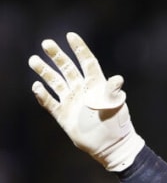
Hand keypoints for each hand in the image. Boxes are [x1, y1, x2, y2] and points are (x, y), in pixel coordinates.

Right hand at [28, 32, 144, 170]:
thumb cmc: (117, 124)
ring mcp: (73, 102)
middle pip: (68, 69)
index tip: (70, 36)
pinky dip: (43, 94)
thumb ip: (112, 92)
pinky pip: (50, 102)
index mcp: (97, 85)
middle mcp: (83, 90)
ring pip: (56, 82)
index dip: (80, 49)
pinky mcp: (64, 115)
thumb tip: (117, 79)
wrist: (111, 146)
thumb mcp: (116, 106)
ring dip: (45, 72)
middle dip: (57, 56)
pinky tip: (36, 86)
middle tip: (46, 43)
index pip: (87, 62)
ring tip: (33, 60)